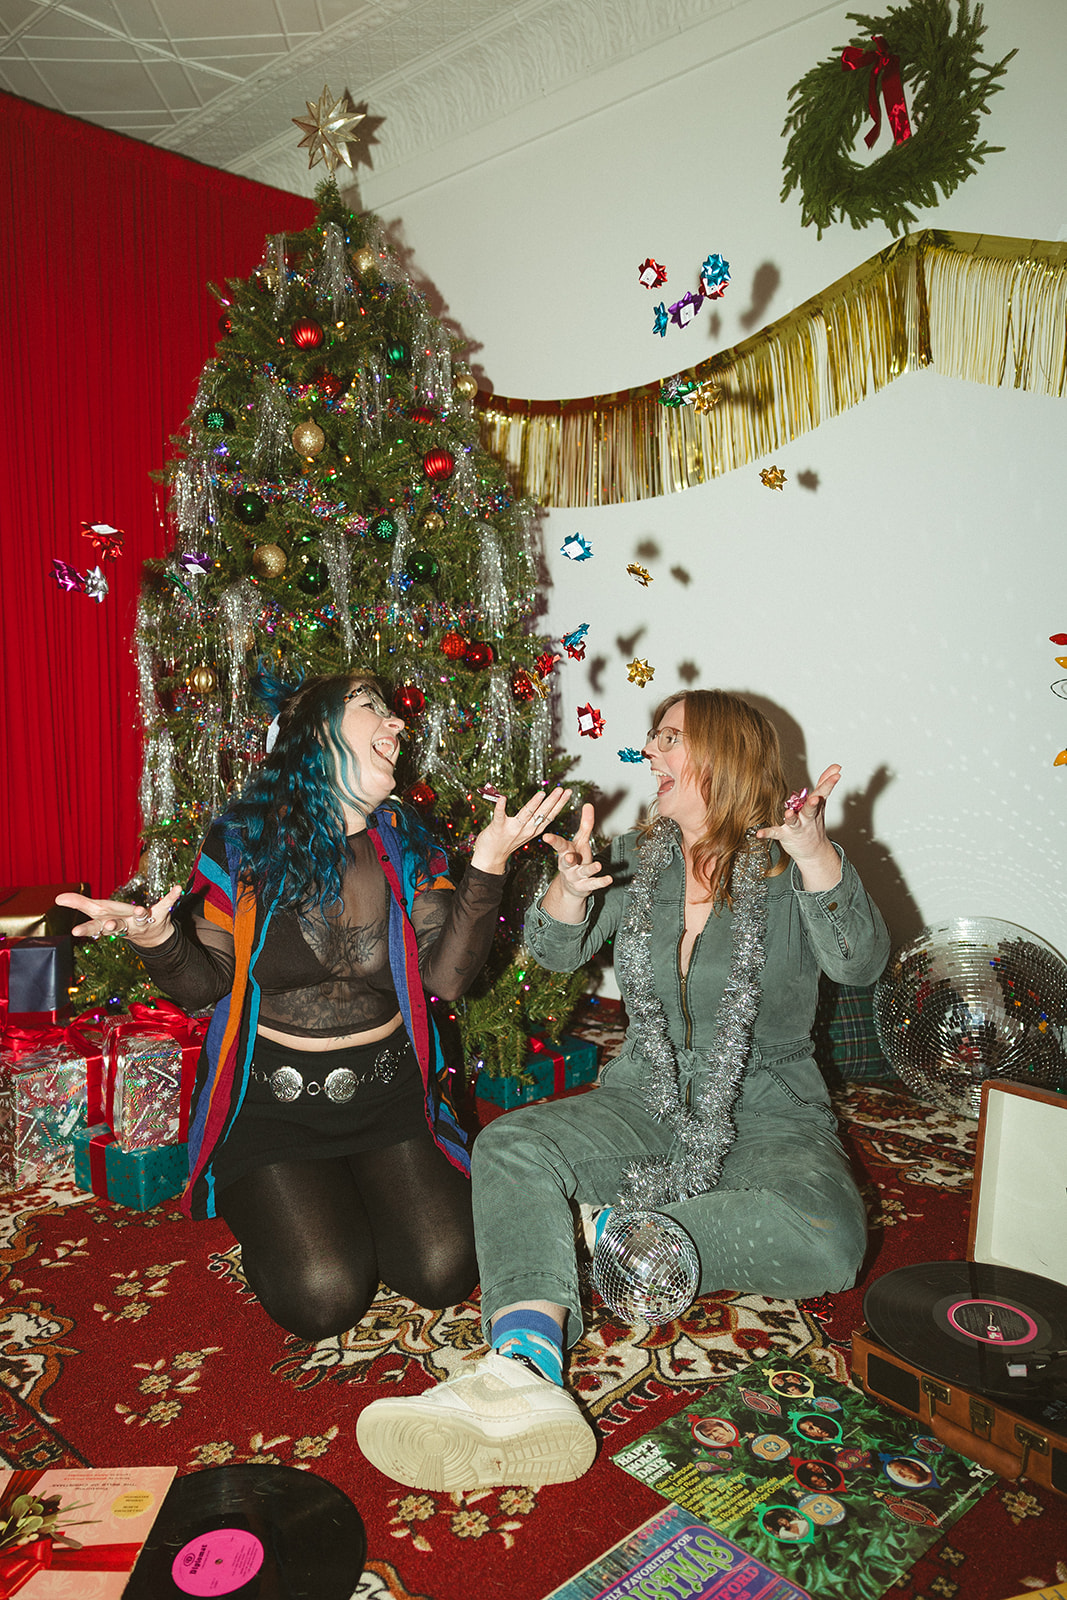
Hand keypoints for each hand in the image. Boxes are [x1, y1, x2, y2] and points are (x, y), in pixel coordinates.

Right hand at [54, 886, 183, 948]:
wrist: (151, 937)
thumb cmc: (121, 920)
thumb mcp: (100, 912)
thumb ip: (80, 904)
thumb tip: (57, 897)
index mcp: (110, 922)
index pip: (95, 924)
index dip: (85, 928)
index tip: (74, 931)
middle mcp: (125, 925)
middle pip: (118, 926)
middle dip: (113, 926)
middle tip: (108, 926)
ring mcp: (143, 921)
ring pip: (140, 919)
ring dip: (140, 915)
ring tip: (140, 910)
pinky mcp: (159, 914)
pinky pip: (166, 904)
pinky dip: (172, 896)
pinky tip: (177, 888)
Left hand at [469, 786, 572, 875]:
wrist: (491, 858)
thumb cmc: (506, 841)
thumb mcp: (525, 832)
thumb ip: (533, 820)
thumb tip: (542, 802)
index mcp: (534, 830)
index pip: (550, 815)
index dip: (560, 803)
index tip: (567, 792)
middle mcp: (527, 830)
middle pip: (542, 813)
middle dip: (553, 800)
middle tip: (561, 789)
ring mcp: (512, 829)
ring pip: (526, 814)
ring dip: (534, 803)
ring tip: (542, 793)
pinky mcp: (498, 828)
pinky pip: (499, 816)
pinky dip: (500, 807)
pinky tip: (502, 798)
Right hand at [541, 802, 613, 921]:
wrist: (571, 886)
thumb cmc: (575, 858)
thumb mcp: (580, 841)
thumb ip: (585, 824)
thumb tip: (588, 804)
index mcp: (565, 851)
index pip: (559, 845)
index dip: (552, 841)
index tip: (546, 837)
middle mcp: (568, 865)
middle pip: (566, 861)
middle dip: (567, 859)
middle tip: (568, 857)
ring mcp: (576, 877)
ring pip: (582, 873)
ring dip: (589, 869)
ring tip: (598, 866)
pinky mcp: (585, 886)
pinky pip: (593, 884)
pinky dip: (601, 882)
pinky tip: (609, 879)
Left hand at [755, 765, 841, 890]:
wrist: (813, 852)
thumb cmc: (814, 823)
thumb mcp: (821, 803)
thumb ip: (825, 783)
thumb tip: (836, 766)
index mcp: (815, 807)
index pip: (823, 793)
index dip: (829, 783)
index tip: (837, 774)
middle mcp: (807, 817)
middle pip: (811, 809)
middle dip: (813, 804)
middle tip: (815, 799)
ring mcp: (796, 827)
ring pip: (794, 822)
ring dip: (791, 818)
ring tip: (788, 814)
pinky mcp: (785, 835)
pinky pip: (775, 833)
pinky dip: (767, 833)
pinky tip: (759, 833)